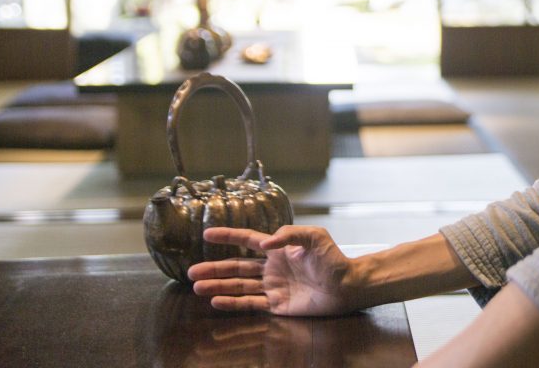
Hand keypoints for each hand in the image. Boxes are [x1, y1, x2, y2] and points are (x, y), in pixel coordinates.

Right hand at [188, 226, 361, 315]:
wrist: (347, 286)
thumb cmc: (333, 259)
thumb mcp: (315, 237)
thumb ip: (290, 235)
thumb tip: (264, 243)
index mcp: (278, 249)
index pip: (247, 240)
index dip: (228, 236)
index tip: (207, 234)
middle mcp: (271, 268)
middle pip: (236, 266)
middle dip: (214, 269)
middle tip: (191, 272)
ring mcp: (272, 287)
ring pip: (239, 286)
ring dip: (218, 286)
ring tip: (197, 287)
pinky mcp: (277, 305)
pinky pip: (250, 304)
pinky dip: (233, 303)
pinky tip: (216, 301)